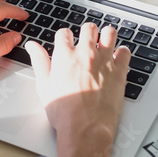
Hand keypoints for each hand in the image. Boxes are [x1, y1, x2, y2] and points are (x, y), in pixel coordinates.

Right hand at [26, 23, 129, 149]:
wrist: (85, 128)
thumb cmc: (64, 112)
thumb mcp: (44, 86)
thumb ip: (39, 62)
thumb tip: (32, 46)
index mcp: (65, 55)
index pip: (64, 33)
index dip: (65, 37)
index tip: (67, 43)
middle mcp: (85, 53)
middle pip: (88, 28)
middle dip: (87, 32)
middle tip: (87, 41)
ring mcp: (104, 61)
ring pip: (109, 33)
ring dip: (106, 36)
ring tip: (104, 43)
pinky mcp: (119, 71)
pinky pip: (125, 52)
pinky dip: (122, 52)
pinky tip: (117, 58)